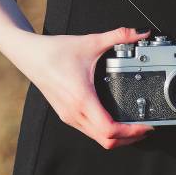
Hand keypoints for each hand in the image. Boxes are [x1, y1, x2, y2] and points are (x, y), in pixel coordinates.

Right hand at [12, 25, 154, 149]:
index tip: (146, 126)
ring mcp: (69, 116)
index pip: (110, 130)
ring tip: (133, 126)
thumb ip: (119, 36)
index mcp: (82, 99)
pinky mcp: (66, 114)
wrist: (30, 55)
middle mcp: (75, 113)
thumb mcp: (90, 42)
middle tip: (145, 128)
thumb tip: (141, 32)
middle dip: (129, 138)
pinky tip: (113, 120)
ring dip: (116, 137)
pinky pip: (89, 131)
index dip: (131, 132)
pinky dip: (104, 131)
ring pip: (97, 138)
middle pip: (106, 141)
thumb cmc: (54, 52)